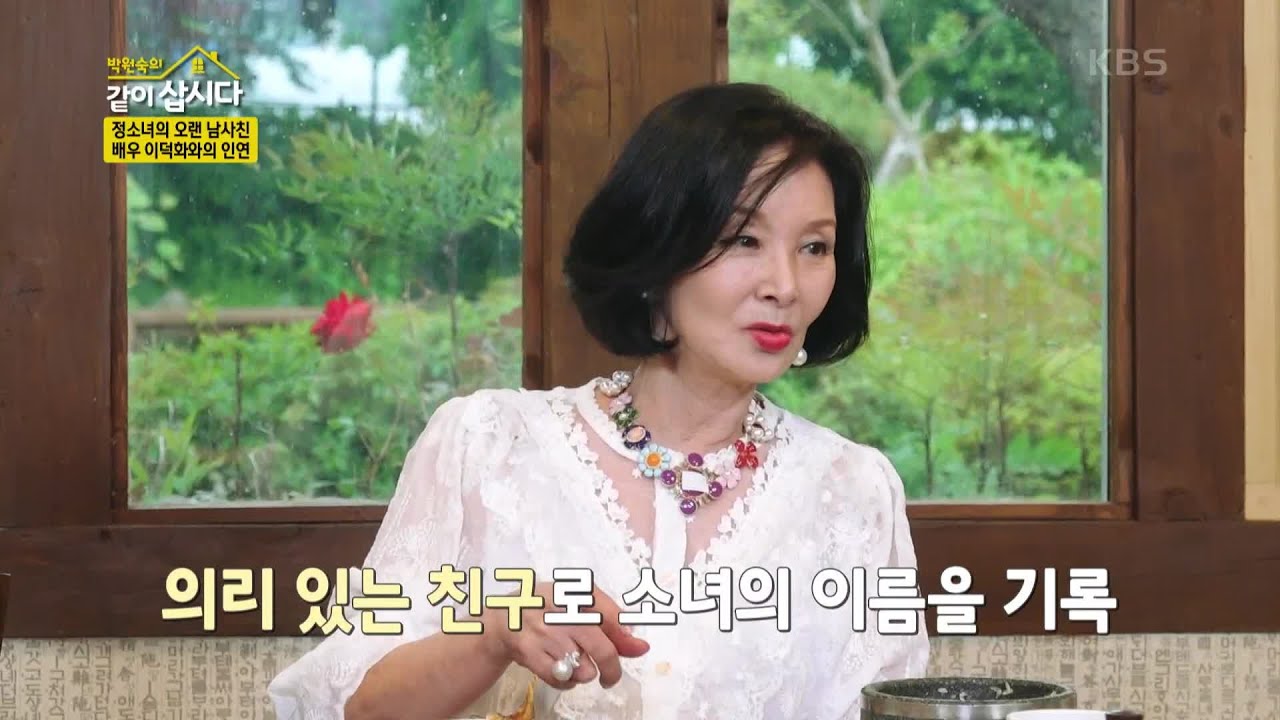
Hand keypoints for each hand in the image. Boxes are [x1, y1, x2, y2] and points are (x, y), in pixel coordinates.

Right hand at [482, 582, 649, 690]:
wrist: (502, 618)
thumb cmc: (548, 608)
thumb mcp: (578, 602)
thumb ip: (611, 621)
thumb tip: (639, 646)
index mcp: (575, 592)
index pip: (612, 616)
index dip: (625, 636)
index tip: (636, 647)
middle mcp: (560, 610)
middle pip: (602, 650)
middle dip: (612, 670)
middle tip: (610, 676)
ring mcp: (545, 632)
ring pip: (584, 670)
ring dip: (584, 673)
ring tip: (575, 663)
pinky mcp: (529, 652)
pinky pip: (562, 679)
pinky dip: (566, 681)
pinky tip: (562, 669)